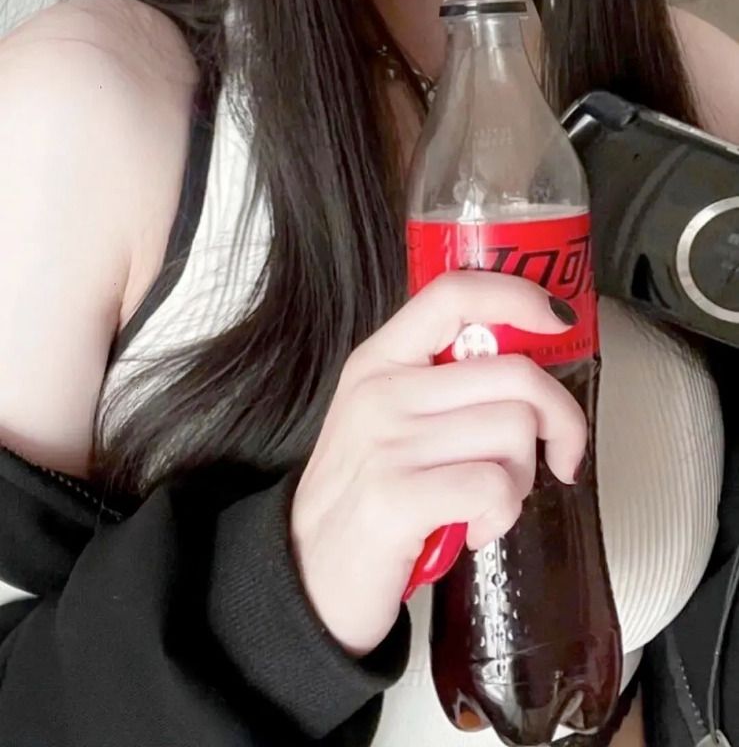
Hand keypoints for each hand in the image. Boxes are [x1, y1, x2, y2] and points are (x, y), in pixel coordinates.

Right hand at [289, 270, 586, 656]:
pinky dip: (501, 516)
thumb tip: (530, 369)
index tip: (557, 319)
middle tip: (556, 456)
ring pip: (514, 431)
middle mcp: (381, 391)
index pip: (454, 293)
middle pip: (514, 374)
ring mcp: (386, 443)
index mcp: (381, 359)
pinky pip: (494, 486)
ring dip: (522, 479)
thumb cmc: (364, 497)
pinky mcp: (395, 498)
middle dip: (558, 421)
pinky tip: (474, 530)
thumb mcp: (389, 419)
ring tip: (488, 502)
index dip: (518, 296)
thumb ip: (444, 384)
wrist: (305, 579)